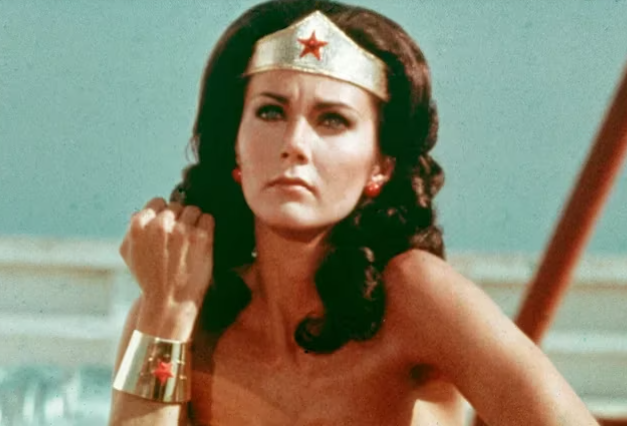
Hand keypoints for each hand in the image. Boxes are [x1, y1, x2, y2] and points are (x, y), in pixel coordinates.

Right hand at [119, 197, 214, 312]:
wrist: (169, 302)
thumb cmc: (149, 278)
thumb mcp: (129, 253)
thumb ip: (131, 230)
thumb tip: (140, 212)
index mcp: (139, 225)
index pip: (157, 202)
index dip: (163, 215)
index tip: (167, 229)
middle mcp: (160, 225)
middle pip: (176, 205)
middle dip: (178, 219)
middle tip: (178, 239)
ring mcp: (182, 231)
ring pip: (193, 210)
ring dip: (193, 222)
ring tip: (190, 241)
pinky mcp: (202, 238)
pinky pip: (208, 218)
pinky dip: (206, 227)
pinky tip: (200, 242)